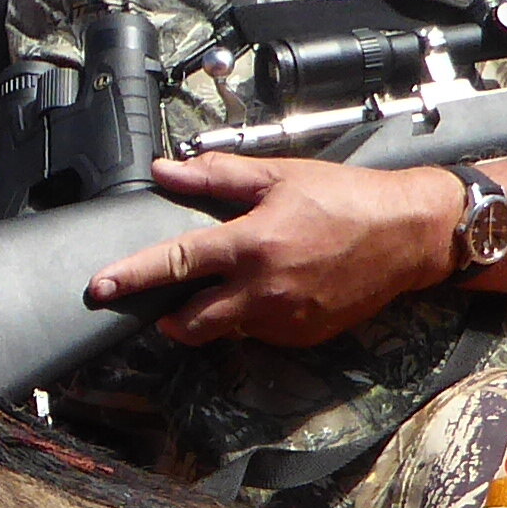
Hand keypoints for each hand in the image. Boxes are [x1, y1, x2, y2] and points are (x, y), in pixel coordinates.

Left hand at [90, 153, 466, 346]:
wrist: (406, 235)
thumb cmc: (345, 199)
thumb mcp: (279, 176)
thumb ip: (217, 176)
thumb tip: (166, 171)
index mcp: (250, 245)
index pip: (176, 264)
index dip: (133, 277)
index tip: (99, 289)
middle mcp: (263, 290)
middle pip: (191, 322)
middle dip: (169, 317)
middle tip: (165, 303)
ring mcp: (284, 320)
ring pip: (227, 329)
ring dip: (216, 313)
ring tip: (235, 283)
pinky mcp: (303, 337)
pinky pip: (261, 333)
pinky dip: (253, 316)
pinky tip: (273, 289)